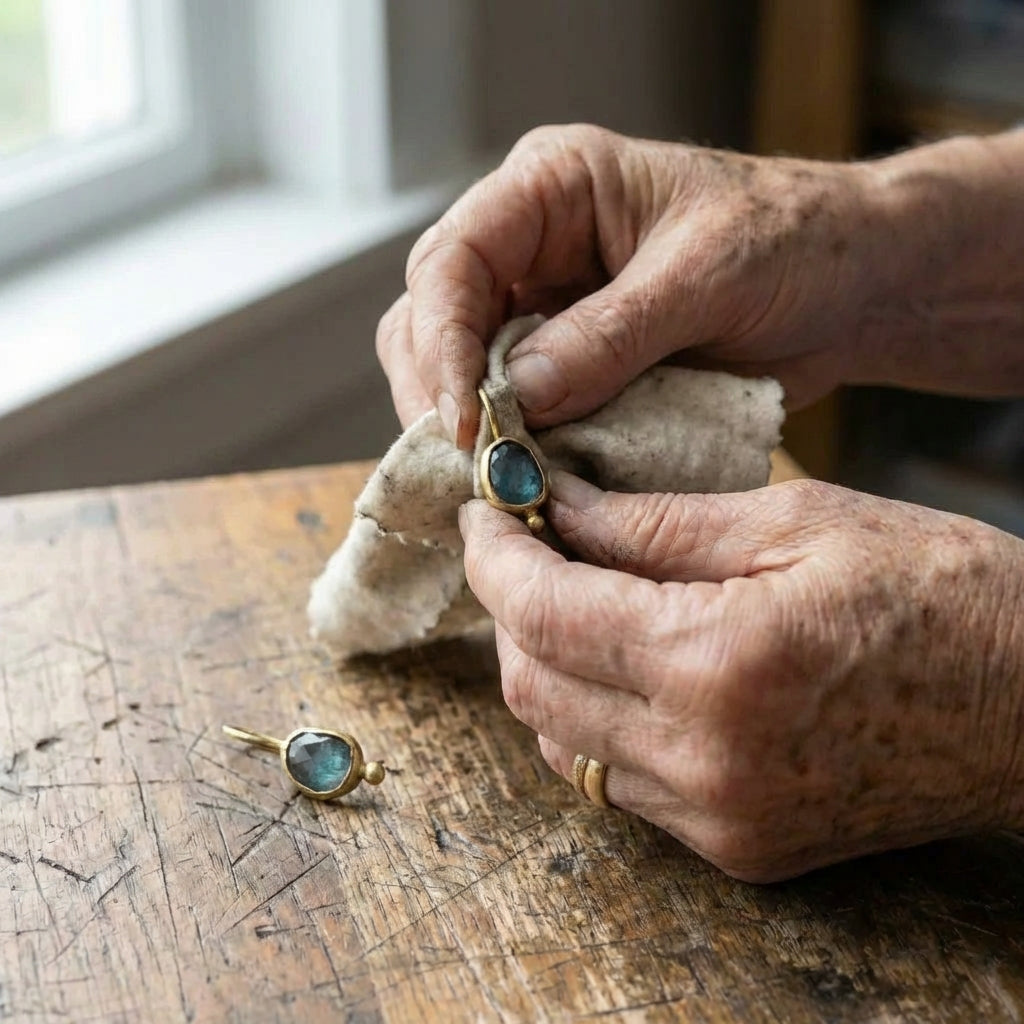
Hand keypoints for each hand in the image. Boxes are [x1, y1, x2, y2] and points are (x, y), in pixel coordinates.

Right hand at [379, 124, 882, 447]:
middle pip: (431, 317)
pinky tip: (525, 477)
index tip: (462, 420)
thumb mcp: (706, 277)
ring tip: (495, 477)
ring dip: (468, 426)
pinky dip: (511, 445)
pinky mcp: (567, 363)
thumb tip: (519, 398)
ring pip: (458, 368)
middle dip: (439, 392)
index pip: (453, 260)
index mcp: (552, 188)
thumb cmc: (792, 243)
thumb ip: (611, 334)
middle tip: (472, 464)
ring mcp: (544, 307)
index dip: (443, 342)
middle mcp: (531, 244)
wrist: (850, 285)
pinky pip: (513, 406)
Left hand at [459, 474, 1023, 881]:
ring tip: (572, 599)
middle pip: (534, 684)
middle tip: (524, 547)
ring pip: (563, 743)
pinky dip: (595, 719)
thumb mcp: (796, 520)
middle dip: (510, 608)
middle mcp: (704, 762)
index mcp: (719, 664)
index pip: (544, 613)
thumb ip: (657, 522)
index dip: (494, 558)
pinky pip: (618, 784)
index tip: (483, 515)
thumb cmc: (939, 592)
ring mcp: (719, 819)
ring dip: (546, 665)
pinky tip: (624, 666)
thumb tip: (558, 507)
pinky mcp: (737, 848)